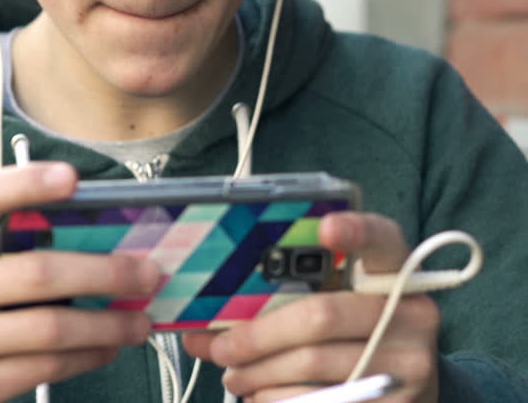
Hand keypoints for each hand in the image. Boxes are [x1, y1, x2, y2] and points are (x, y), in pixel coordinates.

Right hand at [0, 162, 160, 402]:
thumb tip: (91, 236)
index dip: (21, 183)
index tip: (72, 178)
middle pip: (34, 272)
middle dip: (105, 272)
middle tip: (148, 272)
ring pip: (49, 327)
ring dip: (108, 323)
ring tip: (141, 318)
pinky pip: (43, 368)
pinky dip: (86, 356)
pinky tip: (106, 346)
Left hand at [183, 212, 440, 401]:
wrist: (408, 388)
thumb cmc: (354, 335)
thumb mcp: (336, 304)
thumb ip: (278, 302)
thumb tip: (197, 328)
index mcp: (396, 273)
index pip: (383, 239)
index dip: (356, 230)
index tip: (326, 226)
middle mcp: (413, 315)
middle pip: (320, 315)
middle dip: (257, 335)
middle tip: (221, 347)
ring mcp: (410, 364)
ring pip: (311, 364)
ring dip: (258, 372)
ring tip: (234, 376)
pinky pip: (320, 399)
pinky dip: (277, 398)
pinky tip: (262, 394)